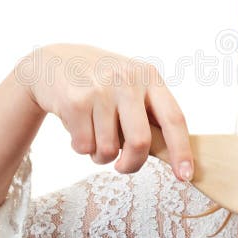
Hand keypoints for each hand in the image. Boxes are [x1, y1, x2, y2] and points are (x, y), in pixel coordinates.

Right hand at [15, 43, 193, 180]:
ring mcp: (100, 90)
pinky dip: (80, 147)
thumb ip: (148, 112)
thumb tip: (169, 155)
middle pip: (140, 142)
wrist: (52, 61)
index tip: (186, 176)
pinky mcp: (75, 102)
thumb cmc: (99, 81)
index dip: (182, 150)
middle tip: (122, 166)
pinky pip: (83, 146)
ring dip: (99, 155)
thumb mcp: (129, 84)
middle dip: (132, 164)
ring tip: (93, 134)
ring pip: (107, 150)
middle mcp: (127, 80)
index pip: (173, 118)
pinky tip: (77, 126)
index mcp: (149, 76)